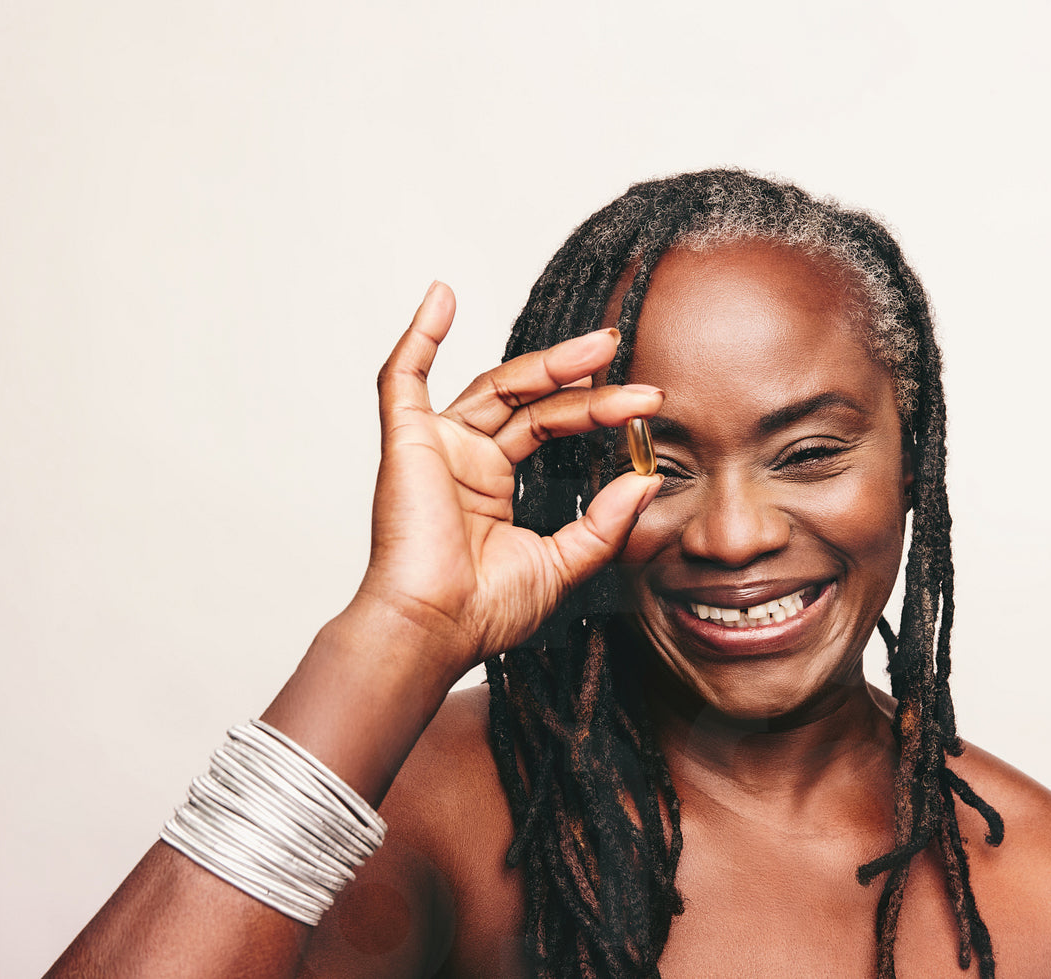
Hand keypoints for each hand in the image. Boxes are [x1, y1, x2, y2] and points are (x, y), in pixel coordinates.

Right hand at [352, 282, 663, 671]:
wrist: (434, 631)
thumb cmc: (483, 612)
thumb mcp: (563, 564)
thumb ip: (604, 522)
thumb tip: (647, 480)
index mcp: (494, 485)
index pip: (550, 427)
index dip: (595, 410)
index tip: (645, 401)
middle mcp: (466, 458)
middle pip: (531, 400)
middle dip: (582, 379)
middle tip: (626, 357)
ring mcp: (436, 447)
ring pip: (495, 385)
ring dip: (545, 361)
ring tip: (598, 345)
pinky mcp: (407, 442)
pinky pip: (402, 378)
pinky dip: (419, 335)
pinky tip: (442, 296)